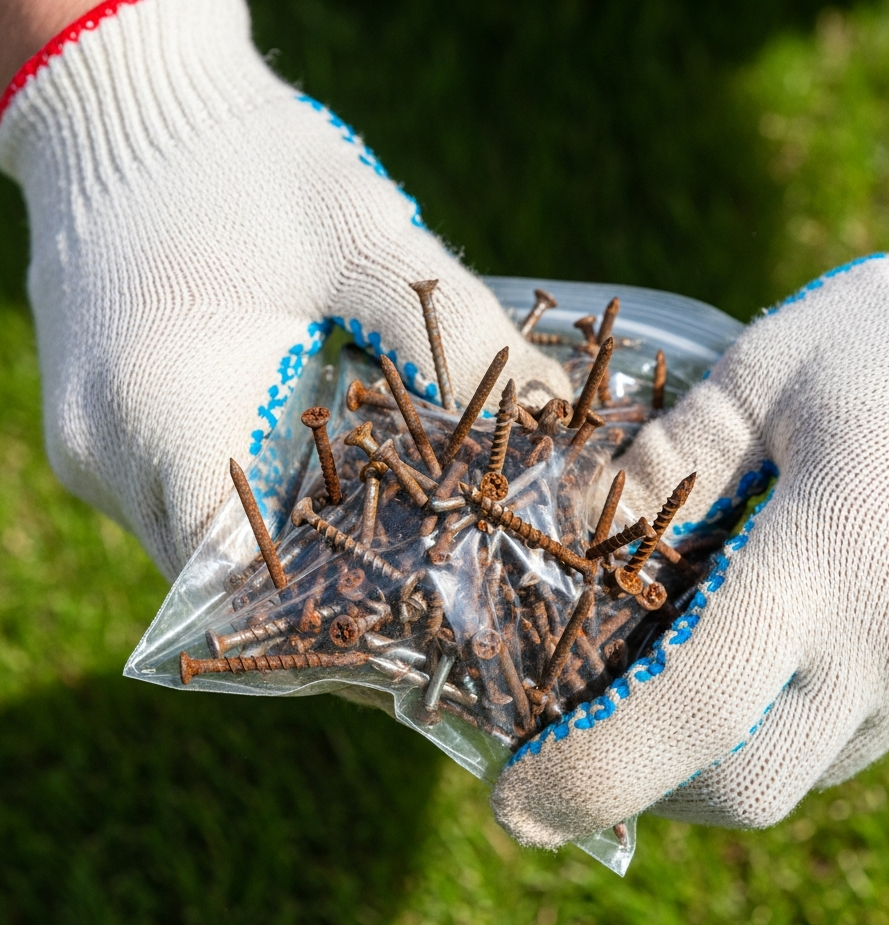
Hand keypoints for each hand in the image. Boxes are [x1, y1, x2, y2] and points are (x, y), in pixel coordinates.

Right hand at [0, 0, 568, 578]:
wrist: (131, 114)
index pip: (246, 575)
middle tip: (427, 592)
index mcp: (162, 409)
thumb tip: (558, 417)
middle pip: (229, 583)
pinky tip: (326, 492)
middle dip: (329, 596)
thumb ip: (453, 331)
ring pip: (207, 555)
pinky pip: (187, 510)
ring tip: (391, 547)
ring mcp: (98, 455)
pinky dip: (259, 515)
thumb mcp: (361, 234)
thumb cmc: (246, 163)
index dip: (336, 611)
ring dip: (295, 556)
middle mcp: (110, 457)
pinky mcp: (109, 441)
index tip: (423, 614)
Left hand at [493, 178, 888, 847]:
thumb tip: (575, 530)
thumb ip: (660, 462)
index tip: (519, 809)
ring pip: (810, 765)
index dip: (592, 774)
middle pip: (751, 782)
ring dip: (726, 749)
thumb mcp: (759, 372)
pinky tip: (776, 644)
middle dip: (652, 784)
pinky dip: (796, 716)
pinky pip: (865, 730)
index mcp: (834, 559)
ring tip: (675, 684)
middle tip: (589, 742)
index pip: (693, 709)